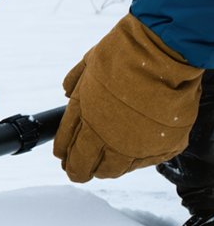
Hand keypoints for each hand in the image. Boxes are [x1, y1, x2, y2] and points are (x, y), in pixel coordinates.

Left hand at [54, 14, 203, 181]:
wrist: (162, 52)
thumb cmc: (126, 54)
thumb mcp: (89, 65)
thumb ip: (76, 82)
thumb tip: (66, 91)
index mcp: (83, 116)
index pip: (66, 146)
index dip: (65, 155)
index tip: (64, 159)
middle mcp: (104, 136)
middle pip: (84, 165)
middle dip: (79, 170)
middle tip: (79, 173)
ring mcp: (133, 144)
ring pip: (112, 170)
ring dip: (106, 169)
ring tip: (104, 168)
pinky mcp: (161, 146)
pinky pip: (143, 163)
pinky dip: (137, 160)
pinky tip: (133, 154)